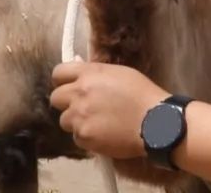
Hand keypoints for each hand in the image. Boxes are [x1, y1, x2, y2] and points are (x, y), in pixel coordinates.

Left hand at [49, 61, 168, 158]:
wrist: (155, 122)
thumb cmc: (142, 94)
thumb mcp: (120, 74)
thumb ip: (96, 74)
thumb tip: (81, 75)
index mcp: (89, 74)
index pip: (58, 73)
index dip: (62, 81)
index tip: (69, 87)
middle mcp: (79, 93)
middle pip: (55, 98)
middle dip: (66, 103)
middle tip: (83, 108)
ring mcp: (79, 116)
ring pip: (65, 120)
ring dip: (77, 122)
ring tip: (97, 124)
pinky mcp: (83, 136)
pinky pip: (76, 137)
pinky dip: (87, 137)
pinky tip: (104, 135)